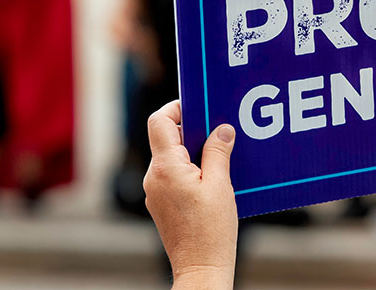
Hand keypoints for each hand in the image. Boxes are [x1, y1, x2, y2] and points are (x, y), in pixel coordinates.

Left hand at [144, 101, 237, 289]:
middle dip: (193, 130)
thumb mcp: (220, 185)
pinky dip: (191, 169)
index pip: (160, 121)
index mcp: (166, 167)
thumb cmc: (210, 231)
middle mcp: (154, 177)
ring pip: (172, 157)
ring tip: (221, 155)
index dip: (177, 108)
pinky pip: (174, 175)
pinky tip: (214, 177)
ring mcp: (155, 191)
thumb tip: (221, 129)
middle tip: (219, 129)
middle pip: (167, 138)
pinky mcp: (162, 203)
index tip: (200, 108)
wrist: (201, 268)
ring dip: (194, 151)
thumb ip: (218, 152)